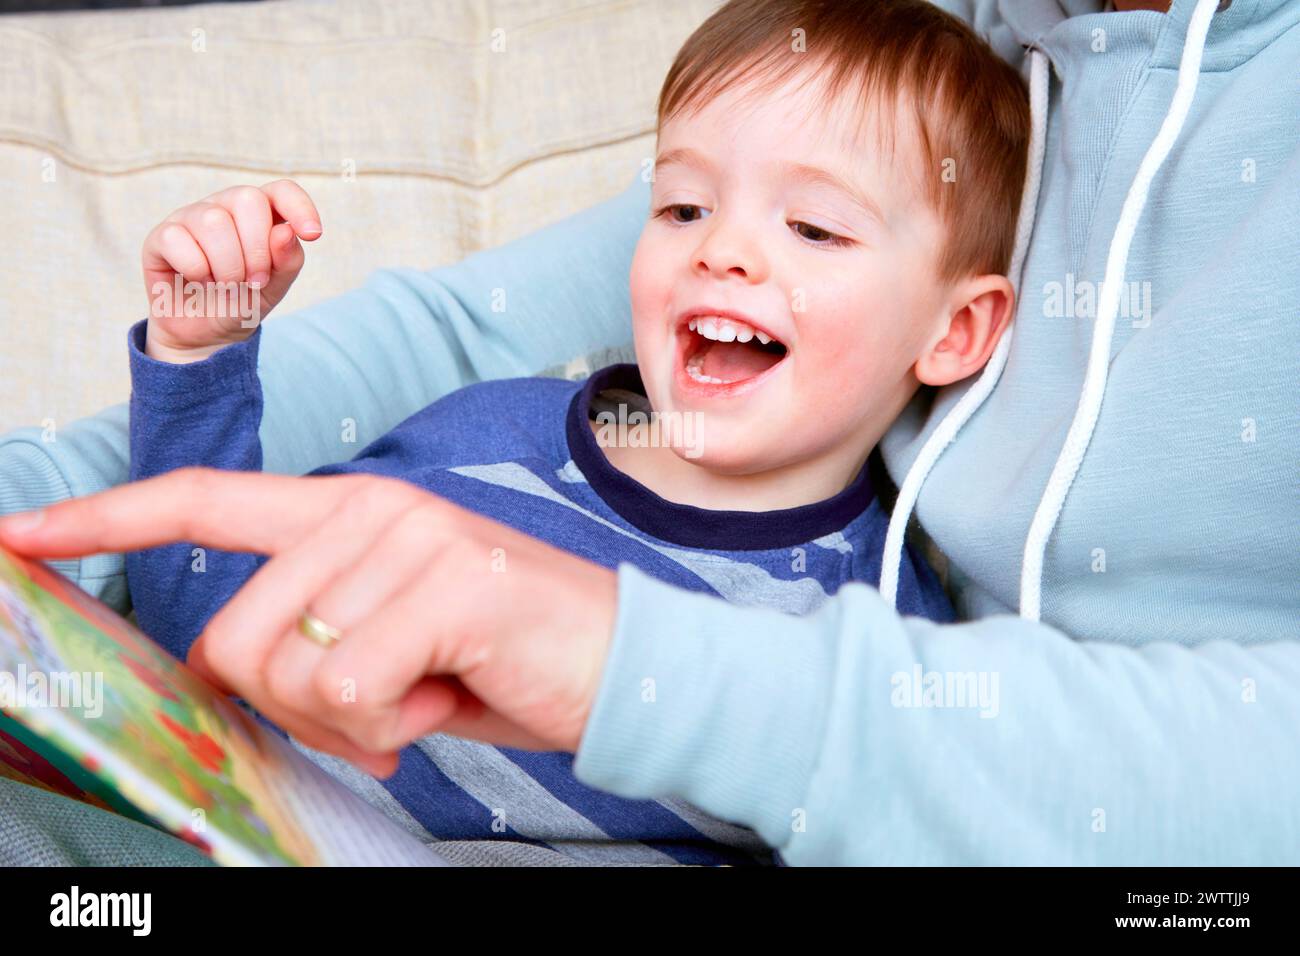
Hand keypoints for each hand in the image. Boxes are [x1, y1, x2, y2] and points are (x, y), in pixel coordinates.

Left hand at [0, 469, 618, 776]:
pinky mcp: (447, 583)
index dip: (107, 519)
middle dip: (290, 706)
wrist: (621, 662)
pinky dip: (393, 721)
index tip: (20, 537)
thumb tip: (228, 674)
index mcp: (348, 512)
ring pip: (289, 668)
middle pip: (234, 637)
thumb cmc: (496, 658)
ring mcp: (409, 537)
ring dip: (349, 716)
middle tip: (376, 707)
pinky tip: (450, 693)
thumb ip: (306, 639)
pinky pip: (350, 687)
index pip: (207, 502)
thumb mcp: (386, 644)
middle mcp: (370, 506)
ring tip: (423, 691)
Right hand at [141, 181, 321, 362]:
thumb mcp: (275, 287)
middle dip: (258, 249)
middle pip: (248, 199)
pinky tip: (198, 281)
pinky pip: (179, 240)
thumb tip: (286, 232)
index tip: (313, 235)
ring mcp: (191, 218)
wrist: (206, 335)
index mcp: (259, 214)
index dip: (299, 207)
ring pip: (214, 221)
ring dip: (228, 266)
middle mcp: (225, 207)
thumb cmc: (243, 302)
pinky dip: (196, 270)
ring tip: (227, 285)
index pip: (282, 190)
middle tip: (255, 281)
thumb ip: (287, 261)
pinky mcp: (162, 236)